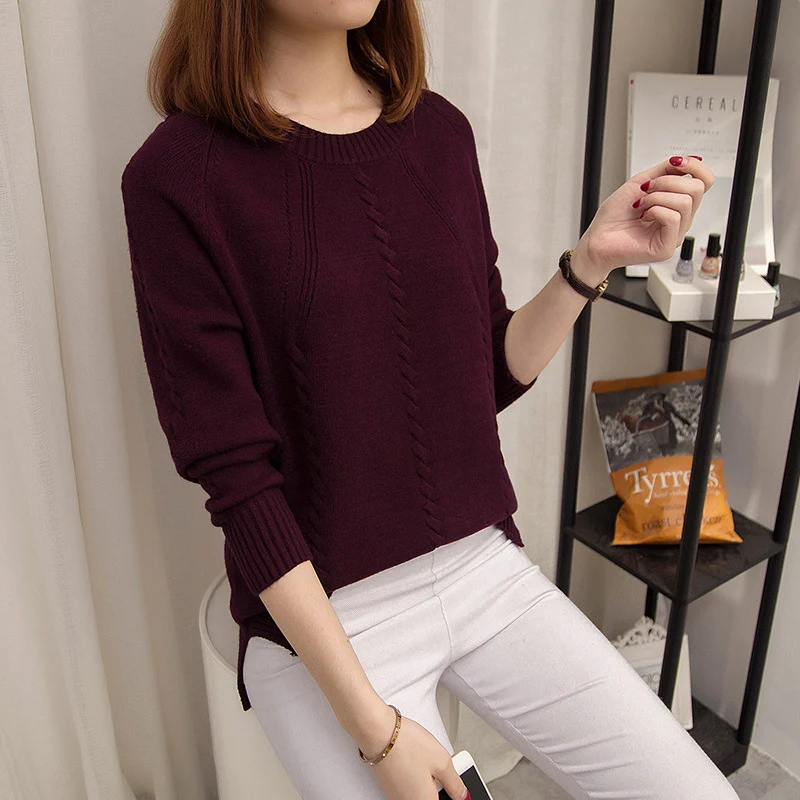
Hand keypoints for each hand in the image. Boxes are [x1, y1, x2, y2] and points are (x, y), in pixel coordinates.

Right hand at [366, 710, 468, 799]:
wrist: (377, 732)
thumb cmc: (405, 744)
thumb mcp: (442, 761)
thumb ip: (455, 783)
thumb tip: (463, 796)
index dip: (449, 793)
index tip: (451, 784)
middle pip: (431, 798)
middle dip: (439, 788)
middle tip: (442, 770)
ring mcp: (396, 796)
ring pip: (419, 794)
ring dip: (427, 782)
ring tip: (427, 762)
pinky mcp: (389, 786)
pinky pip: (408, 787)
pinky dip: (415, 776)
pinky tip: (415, 760)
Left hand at [573, 154, 715, 279]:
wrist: (596, 238)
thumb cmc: (614, 216)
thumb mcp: (641, 182)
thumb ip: (667, 170)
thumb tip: (694, 159)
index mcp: (677, 204)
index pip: (705, 181)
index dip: (694, 167)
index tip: (675, 162)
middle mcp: (680, 220)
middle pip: (697, 189)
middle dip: (667, 182)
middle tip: (646, 190)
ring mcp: (675, 235)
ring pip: (685, 202)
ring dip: (657, 197)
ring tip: (640, 205)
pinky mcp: (666, 247)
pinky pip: (673, 218)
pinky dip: (655, 210)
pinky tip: (643, 217)